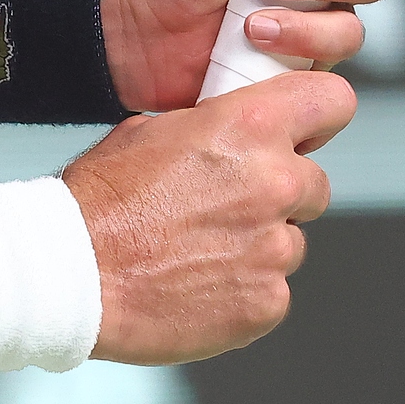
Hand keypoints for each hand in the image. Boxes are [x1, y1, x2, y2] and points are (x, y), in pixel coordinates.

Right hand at [66, 71, 355, 361]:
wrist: (72, 274)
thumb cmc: (99, 202)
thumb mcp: (150, 132)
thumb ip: (213, 129)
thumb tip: (238, 134)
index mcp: (248, 128)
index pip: (332, 101)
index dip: (318, 115)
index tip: (306, 130)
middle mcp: (274, 184)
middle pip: (314, 183)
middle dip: (279, 192)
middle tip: (224, 205)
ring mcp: (275, 249)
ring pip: (292, 240)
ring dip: (258, 243)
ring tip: (198, 250)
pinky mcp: (267, 302)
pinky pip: (273, 289)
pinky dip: (244, 288)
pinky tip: (198, 282)